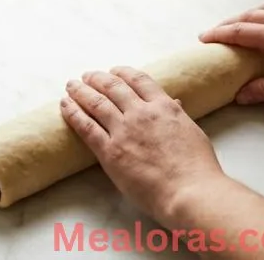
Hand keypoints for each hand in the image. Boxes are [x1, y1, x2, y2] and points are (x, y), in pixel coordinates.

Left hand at [60, 67, 224, 221]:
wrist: (190, 192)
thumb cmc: (198, 169)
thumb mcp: (192, 133)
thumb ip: (178, 116)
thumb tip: (174, 103)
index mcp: (164, 107)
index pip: (139, 80)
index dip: (123, 73)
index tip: (113, 71)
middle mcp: (141, 113)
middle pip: (113, 87)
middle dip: (97, 78)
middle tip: (87, 76)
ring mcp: (123, 131)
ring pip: (96, 102)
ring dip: (81, 91)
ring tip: (71, 85)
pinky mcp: (110, 151)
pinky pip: (86, 126)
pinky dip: (73, 112)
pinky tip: (65, 105)